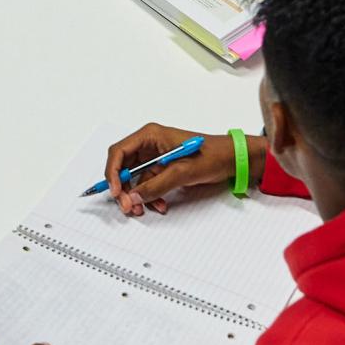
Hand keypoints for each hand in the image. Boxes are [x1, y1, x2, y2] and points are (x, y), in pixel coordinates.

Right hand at [103, 124, 266, 216]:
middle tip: (127, 205)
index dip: (112, 172)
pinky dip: (149, 197)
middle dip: (123, 188)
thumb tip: (134, 197)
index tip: (115, 191)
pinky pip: (147, 185)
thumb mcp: (183, 171)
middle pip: (122, 167)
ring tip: (142, 209)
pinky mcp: (161, 170)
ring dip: (136, 196)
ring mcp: (154, 158)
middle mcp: (149, 145)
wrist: (232, 160)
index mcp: (150, 135)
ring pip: (133, 179)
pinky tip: (159, 205)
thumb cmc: (213, 155)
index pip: (119, 152)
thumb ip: (156, 185)